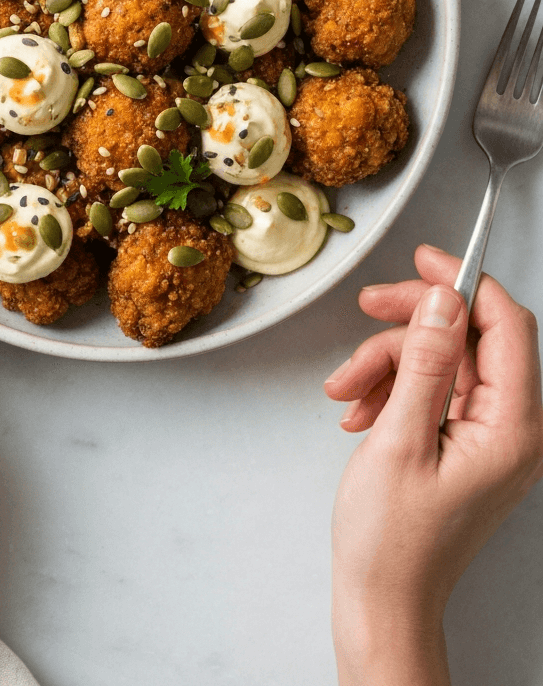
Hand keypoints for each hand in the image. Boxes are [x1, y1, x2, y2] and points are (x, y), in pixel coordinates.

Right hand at [325, 245, 542, 684]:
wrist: (382, 601)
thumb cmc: (392, 543)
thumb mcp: (397, 439)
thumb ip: (423, 362)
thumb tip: (441, 302)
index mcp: (513, 428)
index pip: (507, 325)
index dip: (465, 282)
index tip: (424, 259)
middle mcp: (512, 428)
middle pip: (471, 335)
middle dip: (412, 321)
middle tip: (368, 308)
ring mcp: (489, 435)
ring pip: (442, 358)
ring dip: (387, 361)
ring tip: (347, 390)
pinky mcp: (464, 441)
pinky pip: (431, 387)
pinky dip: (390, 387)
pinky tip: (360, 410)